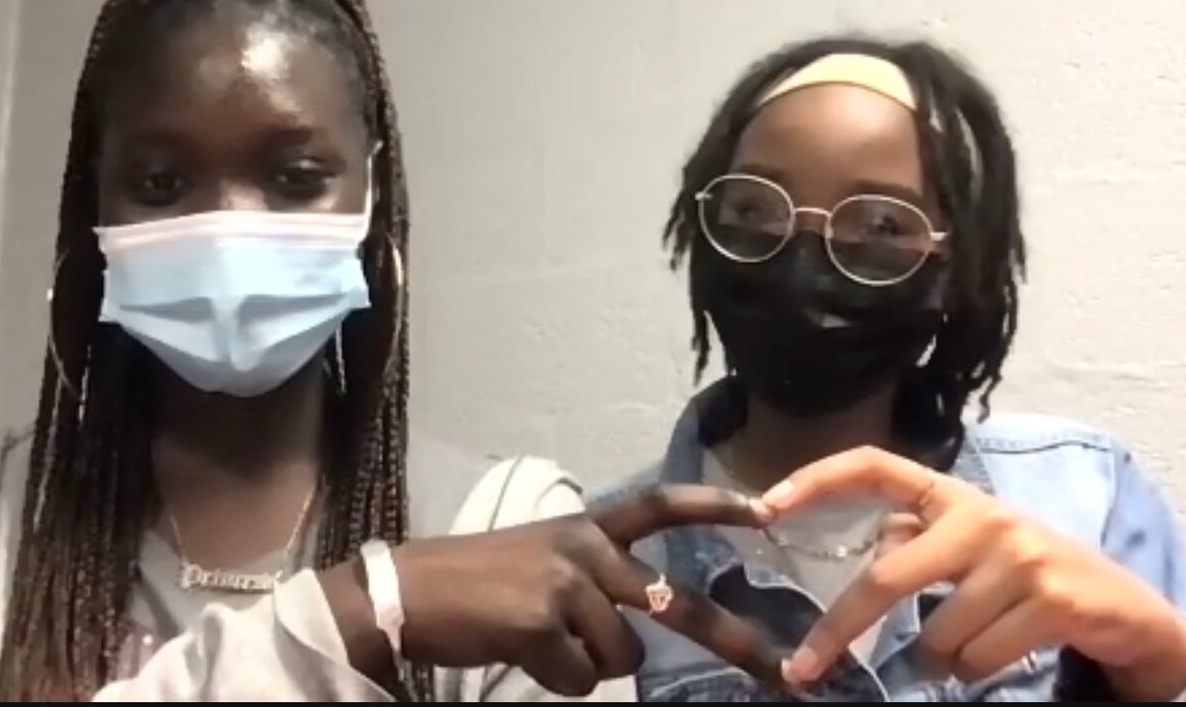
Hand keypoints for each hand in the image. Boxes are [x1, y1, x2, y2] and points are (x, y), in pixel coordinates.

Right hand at [323, 485, 783, 695]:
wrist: (407, 592)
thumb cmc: (476, 582)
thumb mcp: (543, 562)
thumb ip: (596, 584)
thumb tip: (636, 640)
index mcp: (587, 526)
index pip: (661, 506)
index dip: (716, 506)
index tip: (769, 511)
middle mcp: (584, 547)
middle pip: (675, 603)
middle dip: (732, 640)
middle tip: (778, 669)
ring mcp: (566, 583)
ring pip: (621, 656)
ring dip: (586, 664)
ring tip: (536, 639)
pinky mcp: (543, 622)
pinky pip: (581, 679)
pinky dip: (556, 679)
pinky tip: (520, 651)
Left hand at [762, 447, 1185, 699]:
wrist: (1123, 609)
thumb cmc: (1024, 577)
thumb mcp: (967, 549)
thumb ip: (913, 544)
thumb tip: (860, 569)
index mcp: (951, 494)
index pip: (874, 465)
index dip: (817, 479)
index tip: (765, 508)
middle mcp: (981, 514)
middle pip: (887, 575)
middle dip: (840, 628)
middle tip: (803, 670)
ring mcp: (1018, 554)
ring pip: (934, 634)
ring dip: (939, 659)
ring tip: (976, 642)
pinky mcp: (1050, 597)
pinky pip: (975, 657)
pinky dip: (975, 670)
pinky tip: (1006, 648)